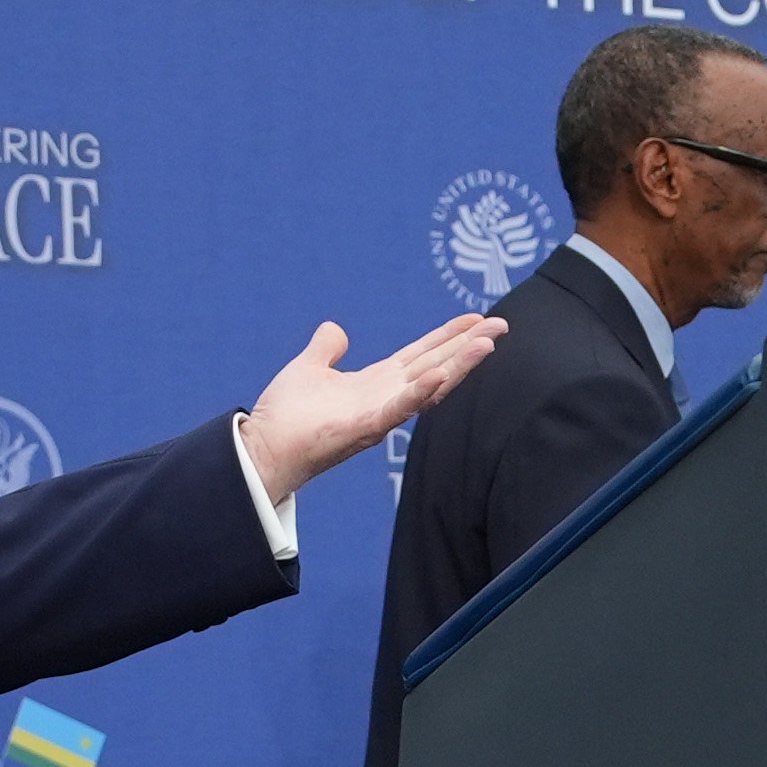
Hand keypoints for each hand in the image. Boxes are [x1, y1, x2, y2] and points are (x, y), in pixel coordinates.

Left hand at [241, 313, 506, 503]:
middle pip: (437, 366)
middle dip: (468, 347)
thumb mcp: (309, 368)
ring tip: (486, 344)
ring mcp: (379, 414)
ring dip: (458, 365)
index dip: (449, 336)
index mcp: (376, 382)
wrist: (264, 447)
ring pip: (428, 386)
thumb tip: (335, 328)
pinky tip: (441, 376)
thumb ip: (326, 348)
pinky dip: (419, 393)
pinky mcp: (364, 428)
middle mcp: (385, 397)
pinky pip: (398, 410)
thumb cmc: (285, 415)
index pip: (422, 355)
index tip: (477, 319)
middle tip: (502, 325)